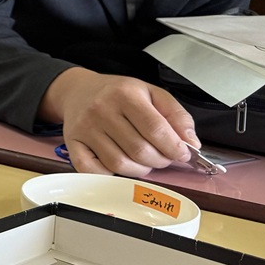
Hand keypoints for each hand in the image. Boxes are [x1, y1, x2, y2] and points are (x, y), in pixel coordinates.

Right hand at [41, 68, 199, 176]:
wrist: (79, 90)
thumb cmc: (118, 94)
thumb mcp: (151, 93)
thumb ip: (177, 116)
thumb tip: (191, 144)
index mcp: (125, 95)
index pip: (156, 129)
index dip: (174, 147)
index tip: (182, 154)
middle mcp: (102, 110)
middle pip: (139, 150)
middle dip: (159, 160)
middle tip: (162, 157)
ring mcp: (85, 128)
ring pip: (119, 164)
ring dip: (139, 170)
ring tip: (143, 161)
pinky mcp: (72, 143)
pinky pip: (92, 170)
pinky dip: (109, 175)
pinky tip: (118, 165)